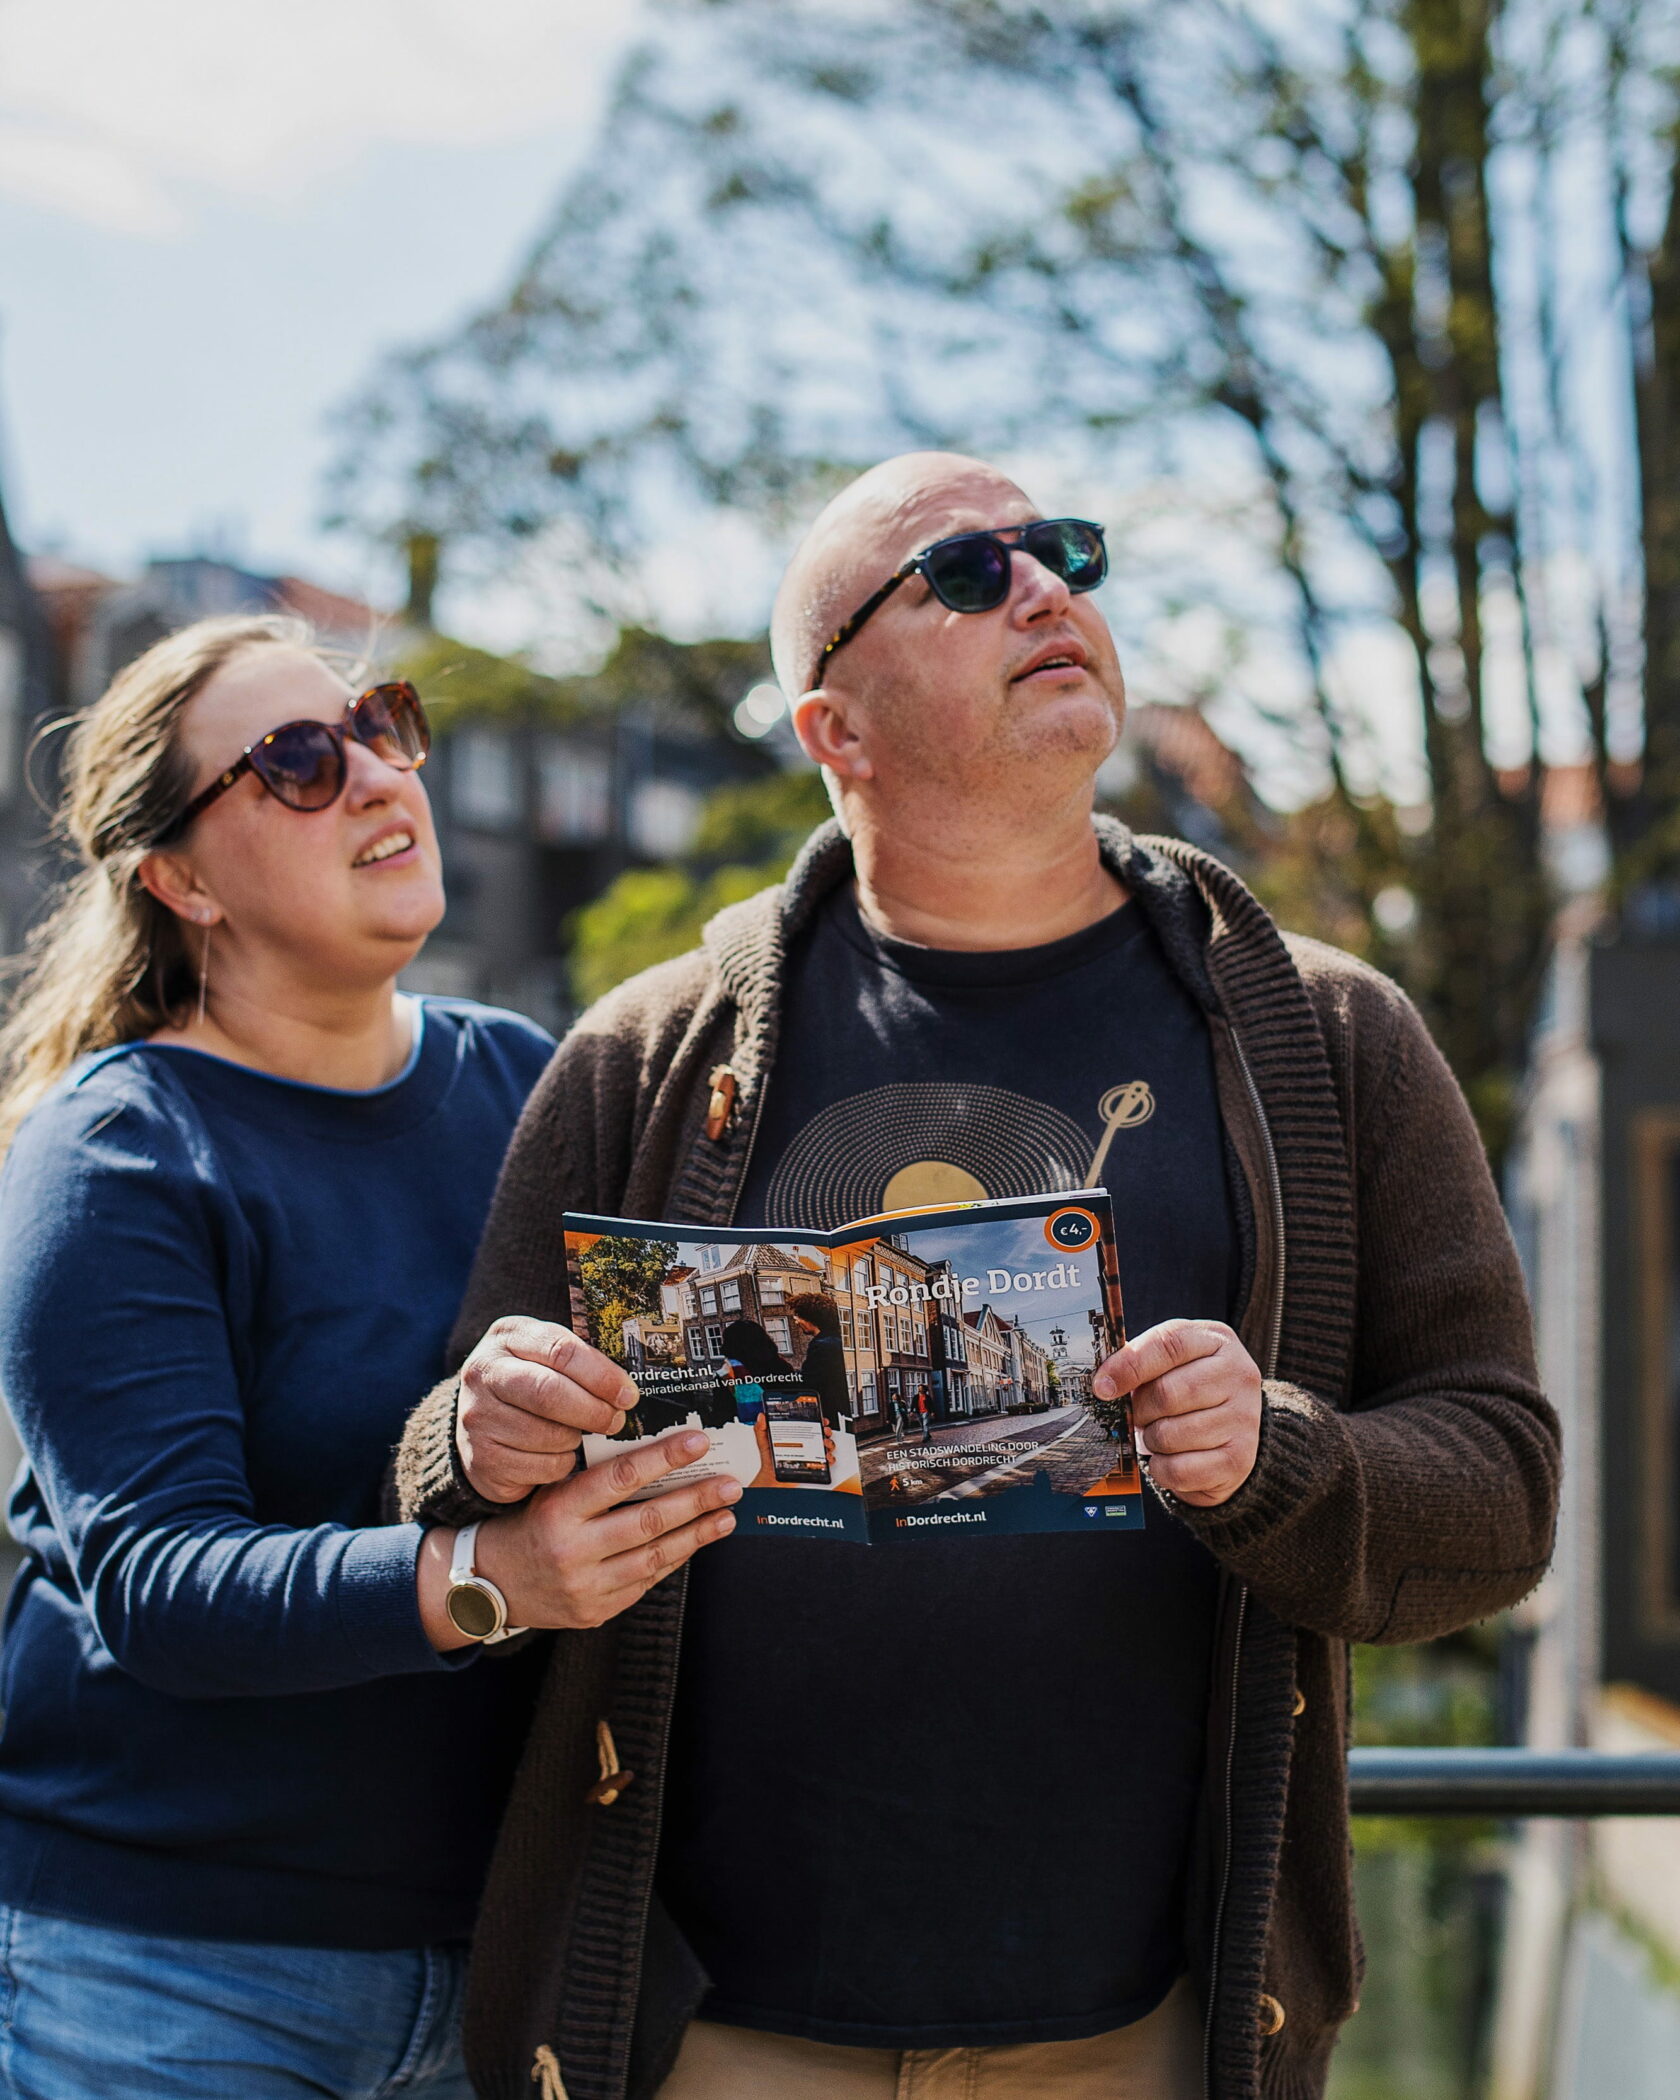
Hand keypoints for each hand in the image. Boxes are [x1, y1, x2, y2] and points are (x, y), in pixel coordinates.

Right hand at [421, 1429, 741, 1644]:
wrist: (488, 1584)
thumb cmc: (526, 1523)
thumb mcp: (548, 1491)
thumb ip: (594, 1478)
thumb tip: (658, 1453)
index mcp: (557, 1510)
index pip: (620, 1477)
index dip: (663, 1458)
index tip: (697, 1441)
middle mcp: (572, 1550)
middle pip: (648, 1522)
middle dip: (696, 1501)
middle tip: (731, 1484)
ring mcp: (586, 1587)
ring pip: (655, 1558)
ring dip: (697, 1535)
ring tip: (726, 1516)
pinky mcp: (596, 1612)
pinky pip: (645, 1582)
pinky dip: (673, 1560)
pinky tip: (694, 1541)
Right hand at [455, 1316, 636, 1503]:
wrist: (478, 1421)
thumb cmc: (528, 1382)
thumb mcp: (543, 1354)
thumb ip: (578, 1360)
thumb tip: (627, 1387)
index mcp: (508, 1336)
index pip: (560, 1350)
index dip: (601, 1375)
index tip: (627, 1394)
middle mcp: (483, 1373)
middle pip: (549, 1393)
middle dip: (593, 1410)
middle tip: (616, 1420)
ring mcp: (477, 1416)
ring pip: (547, 1435)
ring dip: (576, 1440)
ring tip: (580, 1435)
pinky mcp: (481, 1458)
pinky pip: (540, 1466)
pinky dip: (560, 1463)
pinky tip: (557, 1453)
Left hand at [750, 1412, 837, 1485]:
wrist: (772, 1477)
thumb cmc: (770, 1459)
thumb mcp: (764, 1441)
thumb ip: (761, 1428)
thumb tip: (762, 1417)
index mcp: (795, 1434)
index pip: (809, 1423)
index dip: (816, 1418)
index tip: (819, 1417)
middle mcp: (805, 1442)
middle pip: (821, 1432)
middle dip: (826, 1429)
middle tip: (824, 1430)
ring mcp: (811, 1452)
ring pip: (826, 1444)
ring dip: (829, 1442)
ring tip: (825, 1443)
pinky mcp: (814, 1463)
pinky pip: (826, 1460)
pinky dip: (830, 1458)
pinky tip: (826, 1456)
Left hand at [1092, 1320, 1261, 1507]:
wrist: (1233, 1430)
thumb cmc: (1190, 1389)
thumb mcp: (1172, 1362)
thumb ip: (1140, 1360)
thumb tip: (1103, 1381)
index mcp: (1217, 1341)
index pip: (1169, 1344)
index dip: (1129, 1366)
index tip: (1102, 1387)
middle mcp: (1239, 1376)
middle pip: (1167, 1393)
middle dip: (1140, 1410)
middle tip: (1139, 1415)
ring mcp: (1243, 1419)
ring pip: (1170, 1435)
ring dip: (1151, 1440)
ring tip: (1160, 1434)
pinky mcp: (1238, 1460)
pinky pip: (1179, 1469)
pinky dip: (1163, 1468)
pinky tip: (1171, 1457)